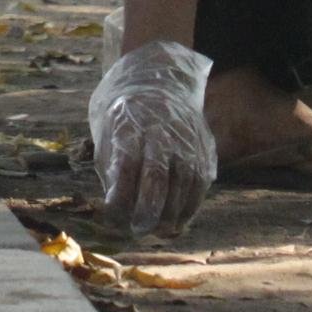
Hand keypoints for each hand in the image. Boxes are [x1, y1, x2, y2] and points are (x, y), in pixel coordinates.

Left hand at [90, 39, 214, 236]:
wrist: (160, 80)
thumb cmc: (124, 111)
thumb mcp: (106, 128)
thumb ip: (111, 164)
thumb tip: (115, 204)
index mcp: (131, 124)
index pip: (126, 165)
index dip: (120, 195)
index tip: (111, 215)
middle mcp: (162, 133)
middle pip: (157, 178)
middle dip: (147, 210)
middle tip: (137, 230)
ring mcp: (187, 142)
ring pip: (183, 185)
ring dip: (171, 215)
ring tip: (156, 231)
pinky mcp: (204, 151)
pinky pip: (199, 185)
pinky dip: (189, 207)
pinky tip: (176, 221)